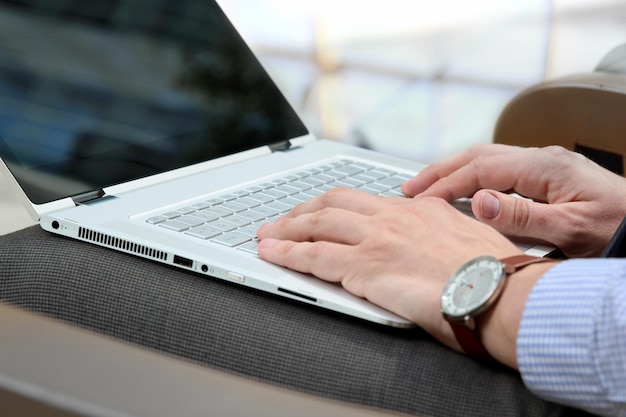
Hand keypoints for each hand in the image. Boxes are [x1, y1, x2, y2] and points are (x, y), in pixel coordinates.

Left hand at [256, 188, 522, 352]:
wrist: (502, 292)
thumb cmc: (494, 275)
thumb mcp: (469, 238)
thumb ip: (443, 229)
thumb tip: (435, 231)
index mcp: (417, 209)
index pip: (362, 200)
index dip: (333, 206)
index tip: (320, 213)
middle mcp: (393, 216)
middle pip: (332, 203)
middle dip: (301, 211)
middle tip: (283, 220)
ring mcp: (377, 239)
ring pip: (316, 224)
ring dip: (286, 230)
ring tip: (266, 235)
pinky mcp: (366, 266)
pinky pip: (314, 256)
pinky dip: (287, 254)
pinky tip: (271, 255)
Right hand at [402, 144, 625, 256]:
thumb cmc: (618, 230)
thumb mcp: (572, 230)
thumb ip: (524, 217)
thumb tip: (479, 201)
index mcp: (546, 167)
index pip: (482, 169)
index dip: (447, 184)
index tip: (421, 199)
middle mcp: (542, 159)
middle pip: (478, 155)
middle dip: (440, 171)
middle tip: (410, 188)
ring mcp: (544, 166)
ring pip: (486, 159)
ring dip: (453, 172)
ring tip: (426, 187)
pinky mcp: (546, 177)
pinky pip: (498, 169)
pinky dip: (471, 178)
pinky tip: (461, 191)